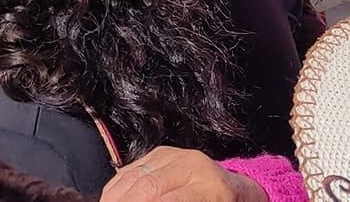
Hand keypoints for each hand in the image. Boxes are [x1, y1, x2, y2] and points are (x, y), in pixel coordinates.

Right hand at [100, 147, 267, 201]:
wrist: (238, 190)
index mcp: (211, 189)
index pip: (166, 200)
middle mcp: (193, 165)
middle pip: (147, 186)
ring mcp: (175, 155)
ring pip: (134, 175)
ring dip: (115, 196)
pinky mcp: (161, 152)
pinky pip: (132, 169)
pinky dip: (117, 187)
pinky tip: (111, 198)